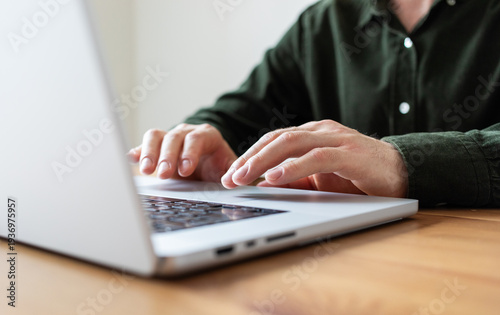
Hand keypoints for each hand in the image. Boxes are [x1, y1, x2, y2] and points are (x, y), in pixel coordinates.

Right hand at [128, 124, 236, 181]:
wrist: (209, 167)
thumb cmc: (219, 169)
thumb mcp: (229, 171)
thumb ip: (232, 174)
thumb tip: (234, 181)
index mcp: (207, 136)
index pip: (197, 139)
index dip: (190, 153)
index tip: (186, 170)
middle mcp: (186, 133)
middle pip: (174, 137)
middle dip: (168, 155)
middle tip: (164, 174)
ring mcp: (170, 138)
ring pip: (156, 136)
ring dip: (150, 152)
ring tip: (147, 170)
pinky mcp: (156, 148)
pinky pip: (144, 145)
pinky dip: (137, 152)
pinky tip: (131, 159)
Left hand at [221, 120, 407, 197]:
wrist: (401, 172)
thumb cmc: (357, 175)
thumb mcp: (320, 177)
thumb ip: (295, 177)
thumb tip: (262, 184)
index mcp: (311, 134)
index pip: (273, 140)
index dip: (249, 156)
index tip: (230, 174)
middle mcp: (320, 131)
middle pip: (276, 139)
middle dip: (249, 158)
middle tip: (229, 178)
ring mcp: (336, 139)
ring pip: (291, 143)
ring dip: (263, 161)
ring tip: (243, 177)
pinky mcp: (350, 154)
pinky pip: (316, 158)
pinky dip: (293, 167)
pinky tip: (274, 178)